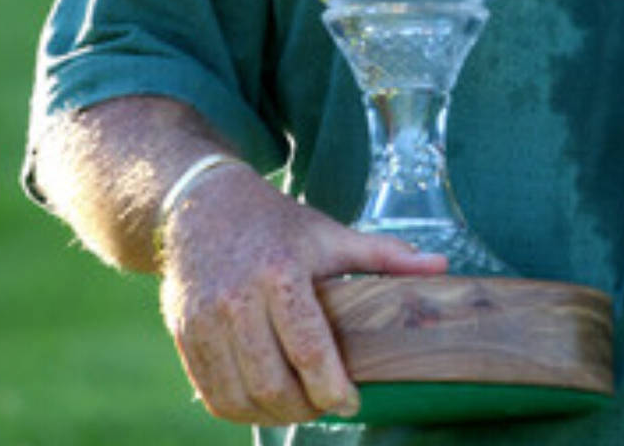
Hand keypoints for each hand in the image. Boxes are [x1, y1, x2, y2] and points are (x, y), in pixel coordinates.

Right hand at [158, 162, 445, 425]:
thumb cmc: (277, 224)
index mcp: (281, 273)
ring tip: (299, 409)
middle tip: (327, 407)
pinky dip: (239, 410)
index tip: (352, 401)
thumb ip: (384, 256)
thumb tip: (440, 268)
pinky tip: (263, 404)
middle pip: (272, 383)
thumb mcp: (330, 234)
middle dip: (305, 409)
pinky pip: (212, 393)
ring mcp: (205, 322)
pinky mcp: (183, 336)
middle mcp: (237, 301)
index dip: (333, 388)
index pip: (309, 349)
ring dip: (272, 416)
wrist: (202, 207)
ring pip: (239, 397)